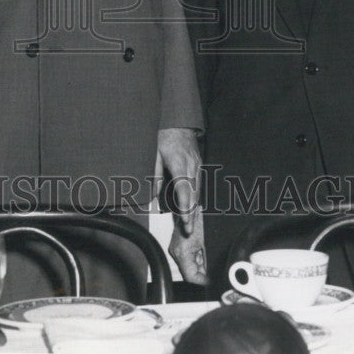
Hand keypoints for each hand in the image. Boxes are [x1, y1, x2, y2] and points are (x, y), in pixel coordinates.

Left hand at [154, 129, 207, 284]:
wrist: (180, 121)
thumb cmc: (164, 136)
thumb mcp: (154, 154)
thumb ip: (155, 175)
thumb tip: (154, 195)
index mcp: (178, 163)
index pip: (183, 190)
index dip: (185, 207)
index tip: (185, 222)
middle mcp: (191, 166)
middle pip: (193, 194)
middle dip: (190, 214)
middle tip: (188, 231)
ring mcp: (197, 165)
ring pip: (197, 191)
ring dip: (194, 208)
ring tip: (190, 224)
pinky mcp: (199, 165)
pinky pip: (198, 184)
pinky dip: (196, 197)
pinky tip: (193, 207)